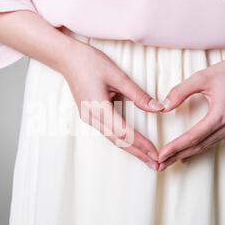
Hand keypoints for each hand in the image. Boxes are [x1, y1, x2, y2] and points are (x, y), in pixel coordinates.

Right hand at [59, 42, 163, 169]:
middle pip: (119, 142)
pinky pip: (108, 133)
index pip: (125, 132)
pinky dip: (122, 141)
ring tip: (148, 159)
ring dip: (131, 150)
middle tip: (157, 166)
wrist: (66, 58)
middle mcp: (92, 118)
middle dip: (139, 154)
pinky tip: (132, 145)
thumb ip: (138, 94)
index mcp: (99, 108)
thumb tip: (158, 108)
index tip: (157, 154)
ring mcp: (89, 118)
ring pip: (113, 139)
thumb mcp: (117, 76)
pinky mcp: (89, 115)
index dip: (142, 144)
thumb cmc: (90, 62)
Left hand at [156, 52, 224, 170]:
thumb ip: (180, 92)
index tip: (161, 155)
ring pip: (205, 146)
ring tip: (168, 162)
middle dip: (177, 156)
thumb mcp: (201, 77)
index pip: (193, 137)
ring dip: (186, 154)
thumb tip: (164, 107)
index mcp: (221, 115)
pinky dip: (197, 148)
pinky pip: (212, 142)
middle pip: (198, 146)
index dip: (176, 147)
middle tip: (160, 165)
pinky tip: (186, 156)